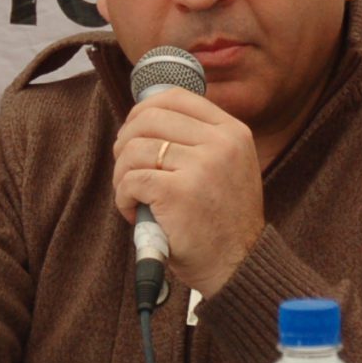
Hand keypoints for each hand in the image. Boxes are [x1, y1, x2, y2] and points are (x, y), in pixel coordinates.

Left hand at [112, 86, 264, 294]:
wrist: (239, 265)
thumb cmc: (223, 221)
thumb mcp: (228, 166)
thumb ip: (200, 140)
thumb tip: (145, 117)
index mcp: (233, 131)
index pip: (176, 97)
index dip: (143, 110)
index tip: (134, 132)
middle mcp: (221, 143)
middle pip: (148, 119)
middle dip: (125, 142)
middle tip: (127, 168)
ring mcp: (201, 167)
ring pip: (134, 150)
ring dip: (122, 175)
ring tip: (132, 196)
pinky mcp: (178, 193)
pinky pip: (131, 180)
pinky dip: (123, 197)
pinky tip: (134, 211)